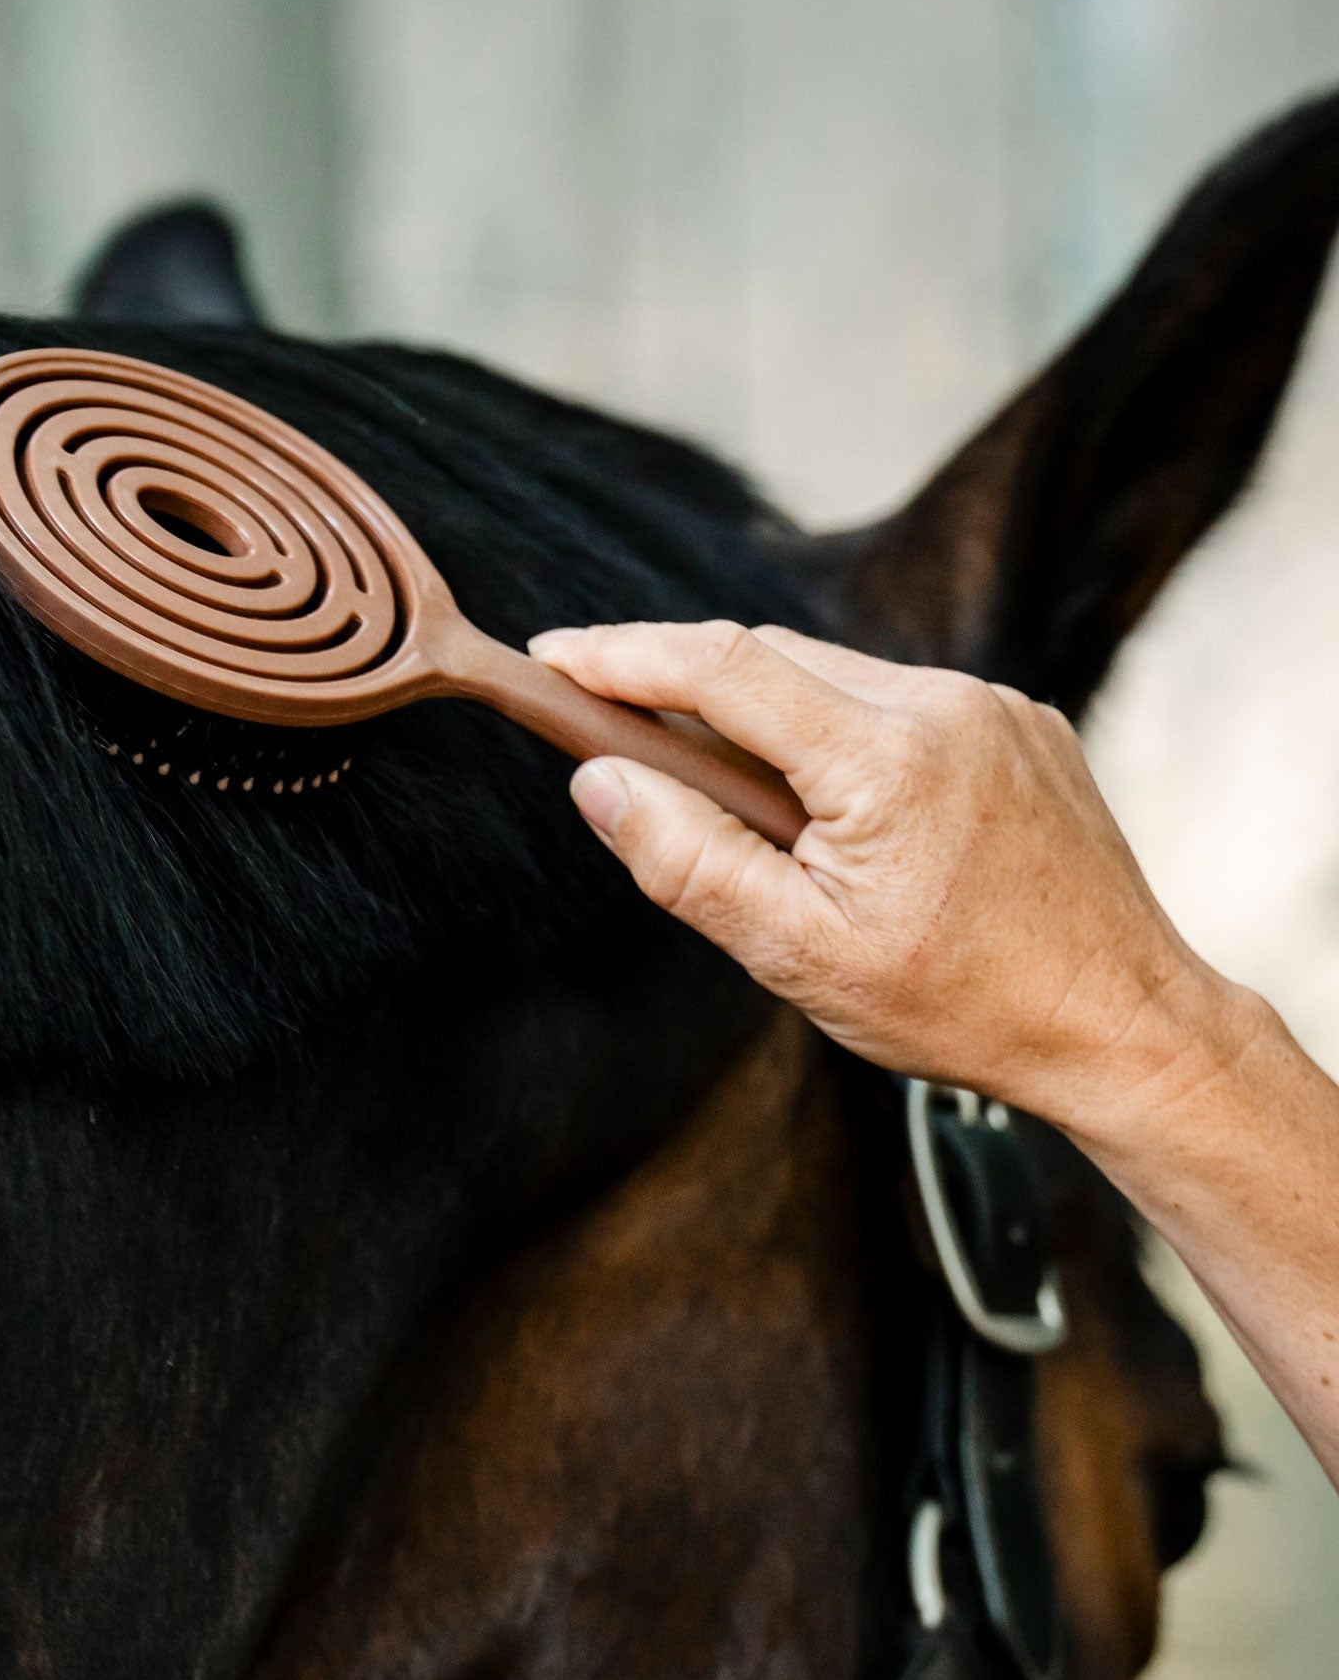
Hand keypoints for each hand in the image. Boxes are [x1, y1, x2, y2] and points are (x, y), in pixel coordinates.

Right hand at [528, 621, 1250, 1132]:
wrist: (1125, 1024)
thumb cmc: (968, 1006)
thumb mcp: (801, 955)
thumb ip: (688, 859)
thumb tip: (599, 780)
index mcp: (884, 757)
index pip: (720, 666)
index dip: (623, 655)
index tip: (554, 657)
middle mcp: (944, 703)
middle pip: (774, 659)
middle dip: (686, 689)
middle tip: (618, 737)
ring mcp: (993, 705)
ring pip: (837, 677)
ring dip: (772, 718)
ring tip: (749, 810)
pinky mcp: (1024, 721)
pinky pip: (902, 699)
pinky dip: (846, 730)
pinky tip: (842, 810)